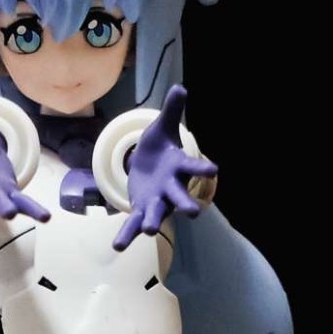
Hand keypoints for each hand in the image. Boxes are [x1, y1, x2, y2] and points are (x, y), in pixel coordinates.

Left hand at [113, 85, 217, 250]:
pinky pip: (133, 224)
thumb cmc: (159, 147)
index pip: (193, 166)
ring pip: (156, 214)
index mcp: (178, 167)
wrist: (147, 165)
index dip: (203, 168)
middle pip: (179, 197)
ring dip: (153, 222)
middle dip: (186, 204)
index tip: (214, 169)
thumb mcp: (163, 127)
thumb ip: (172, 111)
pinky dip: (126, 235)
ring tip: (151, 231)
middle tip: (194, 213)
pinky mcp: (140, 209)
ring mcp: (156, 202)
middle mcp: (170, 188)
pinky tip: (117, 246)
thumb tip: (179, 87)